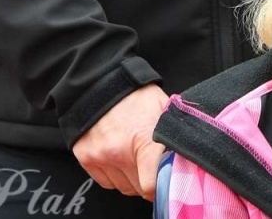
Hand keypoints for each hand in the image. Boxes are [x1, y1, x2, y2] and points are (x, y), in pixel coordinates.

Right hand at [71, 84, 168, 199]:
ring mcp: (100, 157)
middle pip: (138, 188)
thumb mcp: (164, 111)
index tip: (166, 183)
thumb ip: (171, 138)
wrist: (102, 83)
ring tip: (137, 159)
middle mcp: (119, 153)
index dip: (161, 188)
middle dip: (148, 180)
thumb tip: (185, 159)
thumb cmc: (137, 96)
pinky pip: (105, 182)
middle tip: (153, 166)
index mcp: (144, 142)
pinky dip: (115, 176)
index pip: (151, 185)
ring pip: (123, 187)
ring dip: (132, 179)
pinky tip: (121, 160)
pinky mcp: (86, 157)